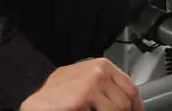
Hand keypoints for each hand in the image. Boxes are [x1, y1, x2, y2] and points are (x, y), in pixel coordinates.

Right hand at [18, 58, 140, 110]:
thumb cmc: (56, 95)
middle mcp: (99, 72)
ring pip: (118, 109)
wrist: (35, 104)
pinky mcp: (83, 98)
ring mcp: (91, 84)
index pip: (130, 88)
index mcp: (101, 66)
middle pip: (126, 101)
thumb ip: (105, 87)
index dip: (136, 106)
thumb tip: (127, 103)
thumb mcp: (84, 83)